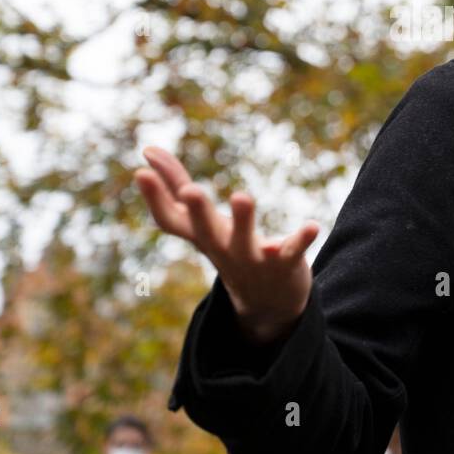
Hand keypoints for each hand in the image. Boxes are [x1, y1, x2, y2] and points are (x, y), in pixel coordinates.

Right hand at [134, 146, 319, 343]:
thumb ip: (176, 184)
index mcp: (201, 236)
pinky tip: (313, 225)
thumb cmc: (229, 248)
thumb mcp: (201, 221)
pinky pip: (293, 252)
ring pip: (246, 242)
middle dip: (198, 211)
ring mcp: (252, 259)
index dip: (155, 198)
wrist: (268, 303)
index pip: (171, 220)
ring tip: (242, 196)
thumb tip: (147, 150)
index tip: (140, 171)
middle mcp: (222, 249)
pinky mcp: (284, 264)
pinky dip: (302, 239)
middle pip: (205, 232)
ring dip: (244, 221)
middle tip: (190, 191)